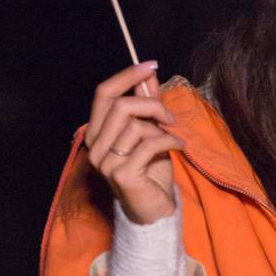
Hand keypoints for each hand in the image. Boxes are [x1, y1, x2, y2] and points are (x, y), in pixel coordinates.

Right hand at [83, 62, 184, 224]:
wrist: (154, 210)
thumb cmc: (152, 171)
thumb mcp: (151, 132)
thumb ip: (148, 104)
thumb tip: (149, 74)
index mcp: (97, 131)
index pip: (104, 93)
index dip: (127, 75)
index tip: (151, 65)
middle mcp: (96, 145)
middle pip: (120, 105)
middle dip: (152, 105)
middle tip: (171, 118)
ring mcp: (106, 162)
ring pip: (135, 125)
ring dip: (161, 127)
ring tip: (173, 137)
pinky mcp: (122, 175)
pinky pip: (148, 145)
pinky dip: (169, 141)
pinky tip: (179, 146)